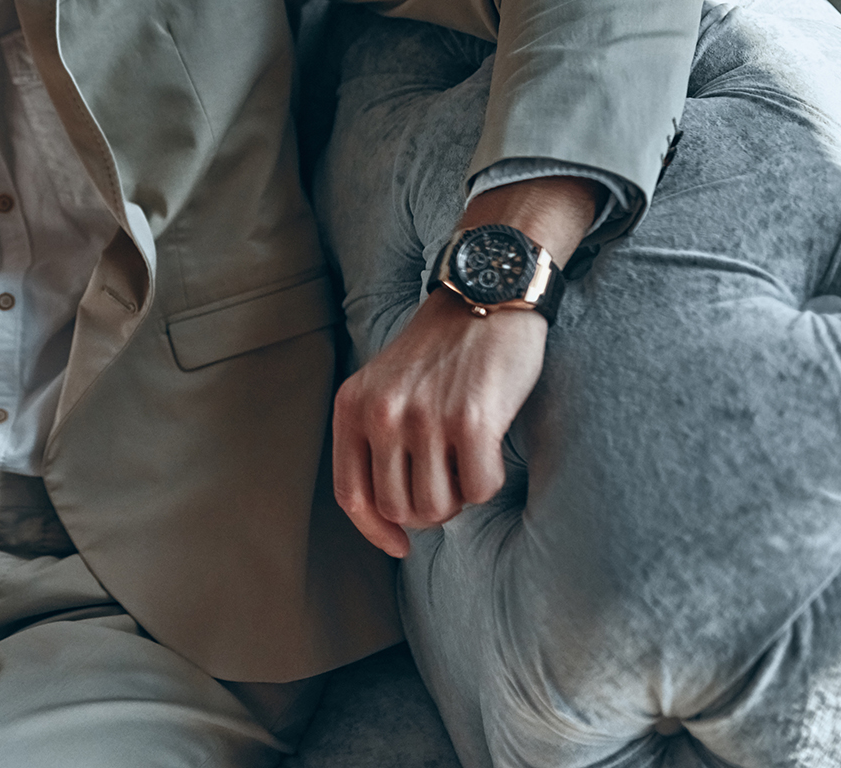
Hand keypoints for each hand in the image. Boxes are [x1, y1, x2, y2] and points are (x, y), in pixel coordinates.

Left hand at [332, 290, 546, 556]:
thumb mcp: (385, 385)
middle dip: (428, 509)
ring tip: (465, 457)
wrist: (486, 295)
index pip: (351, 496)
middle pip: (399, 509)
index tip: (399, 546)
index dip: (375, 532)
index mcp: (352, 406)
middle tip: (447, 476)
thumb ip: (376, 439)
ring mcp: (425, 418)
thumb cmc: (441, 350)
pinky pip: (480, 490)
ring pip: (438, 508)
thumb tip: (392, 520)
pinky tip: (489, 449)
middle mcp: (381, 414)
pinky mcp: (472, 421)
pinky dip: (489, 482)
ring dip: (459, 496)